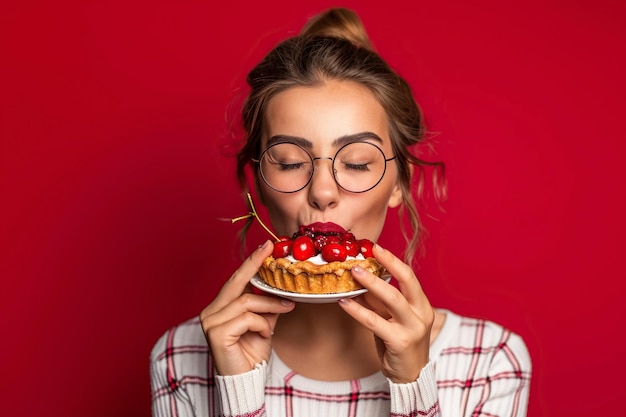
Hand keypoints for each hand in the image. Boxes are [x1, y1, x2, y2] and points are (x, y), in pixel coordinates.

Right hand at [199, 240, 294, 375]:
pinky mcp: (216, 333)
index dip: (251, 262)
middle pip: (236, 283)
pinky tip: (266, 334)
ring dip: (270, 305)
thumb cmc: (251, 353)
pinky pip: (247, 318)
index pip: (236, 280)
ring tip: (286, 309)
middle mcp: (211, 311)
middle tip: (271, 249)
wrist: (246, 380)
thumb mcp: (264, 324)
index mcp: (220, 306)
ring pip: (247, 301)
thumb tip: (281, 287)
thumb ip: (268, 305)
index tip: (265, 246)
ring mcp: (211, 321)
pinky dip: (262, 324)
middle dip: (255, 264)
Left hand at [338, 244, 433, 382]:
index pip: (410, 277)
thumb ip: (380, 301)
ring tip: (354, 272)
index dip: (393, 261)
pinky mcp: (400, 342)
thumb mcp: (393, 319)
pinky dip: (358, 311)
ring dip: (372, 283)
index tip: (376, 248)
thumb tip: (360, 280)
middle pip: (407, 282)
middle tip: (368, 252)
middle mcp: (422, 314)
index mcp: (422, 305)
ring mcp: (413, 328)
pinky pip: (375, 322)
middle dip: (388, 264)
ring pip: (393, 299)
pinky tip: (344, 302)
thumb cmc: (400, 344)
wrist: (410, 376)